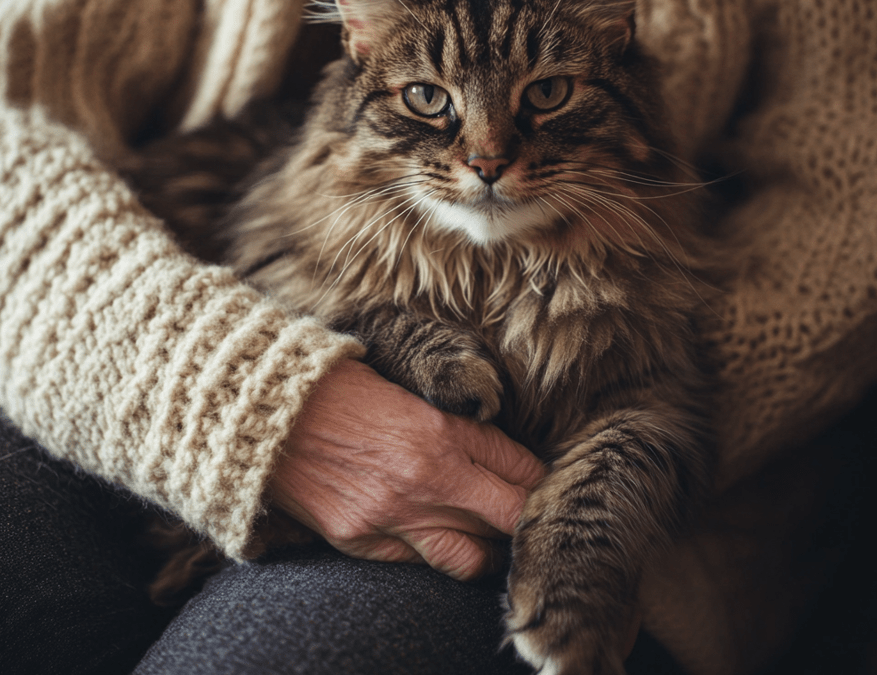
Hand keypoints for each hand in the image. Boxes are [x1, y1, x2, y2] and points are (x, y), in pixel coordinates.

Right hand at [269, 358, 543, 580]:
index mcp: (440, 431)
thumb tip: (498, 454)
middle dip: (523, 515)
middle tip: (521, 508)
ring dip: (485, 546)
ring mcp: (392, 516)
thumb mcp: (409, 391)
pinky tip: (431, 533)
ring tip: (481, 531)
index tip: (534, 478)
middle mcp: (425, 480)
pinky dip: (433, 551)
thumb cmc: (338, 388)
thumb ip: (454, 427)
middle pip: (510, 517)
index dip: (536, 477)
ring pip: (472, 558)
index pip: (520, 468)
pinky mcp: (360, 539)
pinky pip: (418, 562)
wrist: (266, 410)